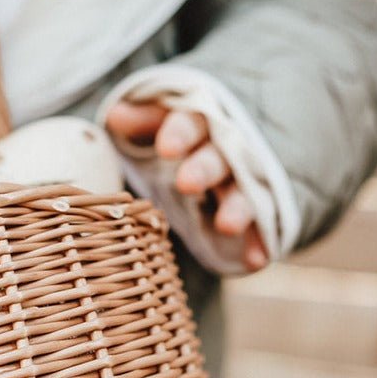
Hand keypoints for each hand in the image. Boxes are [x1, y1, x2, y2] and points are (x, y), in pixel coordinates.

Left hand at [105, 101, 269, 270]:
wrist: (238, 141)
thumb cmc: (186, 133)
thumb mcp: (165, 121)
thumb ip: (144, 121)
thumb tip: (116, 117)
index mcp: (201, 123)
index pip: (191, 123)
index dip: (180, 134)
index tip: (165, 148)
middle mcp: (226, 150)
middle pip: (216, 158)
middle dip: (204, 169)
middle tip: (186, 184)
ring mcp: (244, 180)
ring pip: (242, 191)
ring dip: (237, 208)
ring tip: (226, 226)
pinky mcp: (256, 207)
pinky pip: (260, 225)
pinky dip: (260, 242)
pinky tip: (256, 260)